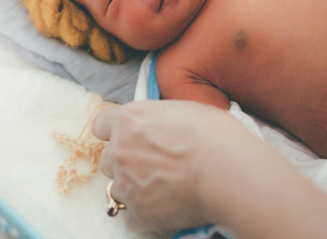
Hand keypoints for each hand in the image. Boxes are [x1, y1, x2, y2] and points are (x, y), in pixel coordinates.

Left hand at [92, 100, 247, 232]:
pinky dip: (146, 214)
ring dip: (134, 188)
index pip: (101, 124)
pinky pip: (132, 216)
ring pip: (117, 189)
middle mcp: (120, 151)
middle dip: (126, 161)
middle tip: (154, 164)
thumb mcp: (183, 109)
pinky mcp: (139, 214)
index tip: (127, 136)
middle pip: (109, 159)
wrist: (225, 171)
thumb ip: (160, 119)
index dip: (114, 130)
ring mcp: (126, 185)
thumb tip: (163, 127)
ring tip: (163, 188)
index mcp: (129, 120)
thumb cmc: (214, 135)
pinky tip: (167, 207)